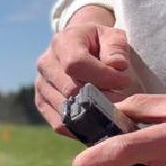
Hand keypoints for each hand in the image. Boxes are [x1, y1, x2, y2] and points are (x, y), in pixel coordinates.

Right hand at [33, 20, 139, 134]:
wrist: (80, 46)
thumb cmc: (100, 43)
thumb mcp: (113, 36)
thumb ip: (116, 49)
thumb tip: (117, 66)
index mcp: (62, 42)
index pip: (76, 64)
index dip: (102, 76)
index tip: (124, 82)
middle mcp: (45, 64)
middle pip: (70, 89)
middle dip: (99, 97)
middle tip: (120, 98)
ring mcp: (41, 85)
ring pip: (64, 109)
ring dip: (90, 114)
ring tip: (109, 109)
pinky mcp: (42, 103)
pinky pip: (58, 123)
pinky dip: (79, 128)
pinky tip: (97, 122)